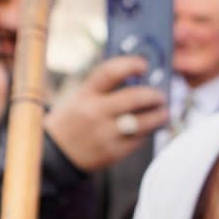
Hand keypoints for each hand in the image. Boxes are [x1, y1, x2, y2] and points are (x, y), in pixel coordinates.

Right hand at [44, 56, 168, 172]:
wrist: (54, 154)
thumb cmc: (73, 120)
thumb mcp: (80, 98)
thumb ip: (105, 88)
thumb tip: (139, 79)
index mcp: (85, 94)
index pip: (110, 72)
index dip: (130, 65)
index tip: (143, 65)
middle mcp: (94, 113)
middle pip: (134, 98)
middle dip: (153, 95)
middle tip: (161, 96)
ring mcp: (104, 134)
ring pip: (142, 122)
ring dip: (158, 116)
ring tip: (163, 112)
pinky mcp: (112, 152)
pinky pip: (138, 140)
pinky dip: (147, 132)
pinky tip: (149, 128)